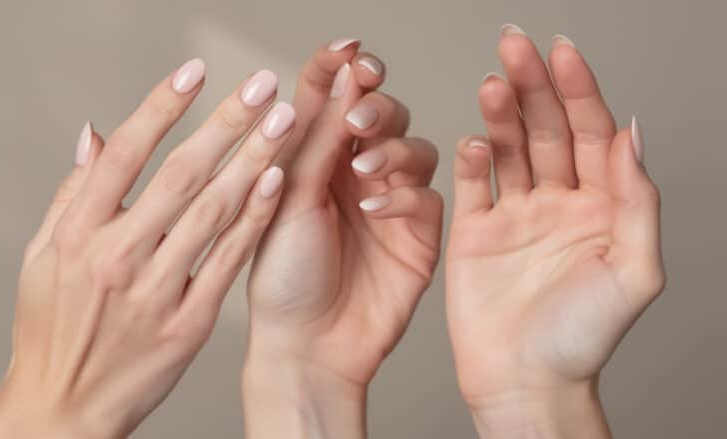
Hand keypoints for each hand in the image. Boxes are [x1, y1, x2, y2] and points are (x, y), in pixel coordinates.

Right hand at [0, 60, 295, 438]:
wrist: (66, 406)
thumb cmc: (54, 327)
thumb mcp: (41, 257)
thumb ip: (73, 194)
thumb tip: (94, 134)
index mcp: (77, 234)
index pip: (124, 154)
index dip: (161, 107)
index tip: (195, 71)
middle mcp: (117, 256)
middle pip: (180, 174)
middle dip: (226, 122)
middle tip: (262, 85)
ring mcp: (156, 290)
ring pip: (213, 210)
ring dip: (253, 159)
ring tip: (284, 121)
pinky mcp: (188, 322)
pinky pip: (228, 260)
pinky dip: (253, 218)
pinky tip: (276, 181)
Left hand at [243, 40, 442, 437]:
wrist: (306, 346)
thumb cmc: (282, 278)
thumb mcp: (285, 198)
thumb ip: (315, 139)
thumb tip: (339, 76)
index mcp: (314, 159)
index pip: (332, 98)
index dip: (341, 70)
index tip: (348, 53)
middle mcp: (354, 173)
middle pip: (382, 114)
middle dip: (375, 105)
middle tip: (359, 114)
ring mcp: (390, 202)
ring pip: (413, 148)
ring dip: (391, 149)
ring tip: (363, 168)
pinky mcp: (418, 234)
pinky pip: (425, 197)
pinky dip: (402, 195)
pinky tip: (374, 207)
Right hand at [446, 26, 664, 437]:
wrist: (525, 382)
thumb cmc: (582, 339)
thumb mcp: (634, 272)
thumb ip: (637, 201)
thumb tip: (633, 134)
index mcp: (600, 206)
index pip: (592, 133)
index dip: (578, 90)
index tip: (561, 52)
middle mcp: (557, 202)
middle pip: (546, 129)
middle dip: (534, 85)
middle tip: (516, 46)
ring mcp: (513, 215)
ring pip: (506, 150)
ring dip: (500, 114)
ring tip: (493, 84)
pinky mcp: (474, 232)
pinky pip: (472, 185)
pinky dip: (471, 159)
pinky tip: (473, 138)